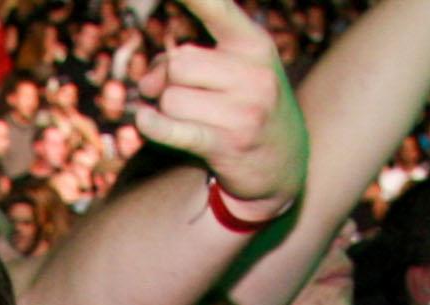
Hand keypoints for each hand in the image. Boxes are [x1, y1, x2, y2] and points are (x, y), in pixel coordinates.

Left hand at [130, 0, 304, 209]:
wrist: (284, 164)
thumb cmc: (248, 108)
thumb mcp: (234, 72)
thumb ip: (192, 61)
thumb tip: (148, 80)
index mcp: (254, 44)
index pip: (216, 6)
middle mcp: (254, 73)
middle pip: (179, 63)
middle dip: (165, 79)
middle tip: (171, 94)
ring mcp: (244, 110)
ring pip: (171, 99)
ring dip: (167, 112)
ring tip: (189, 120)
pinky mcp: (228, 143)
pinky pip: (175, 128)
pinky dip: (155, 126)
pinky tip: (145, 121)